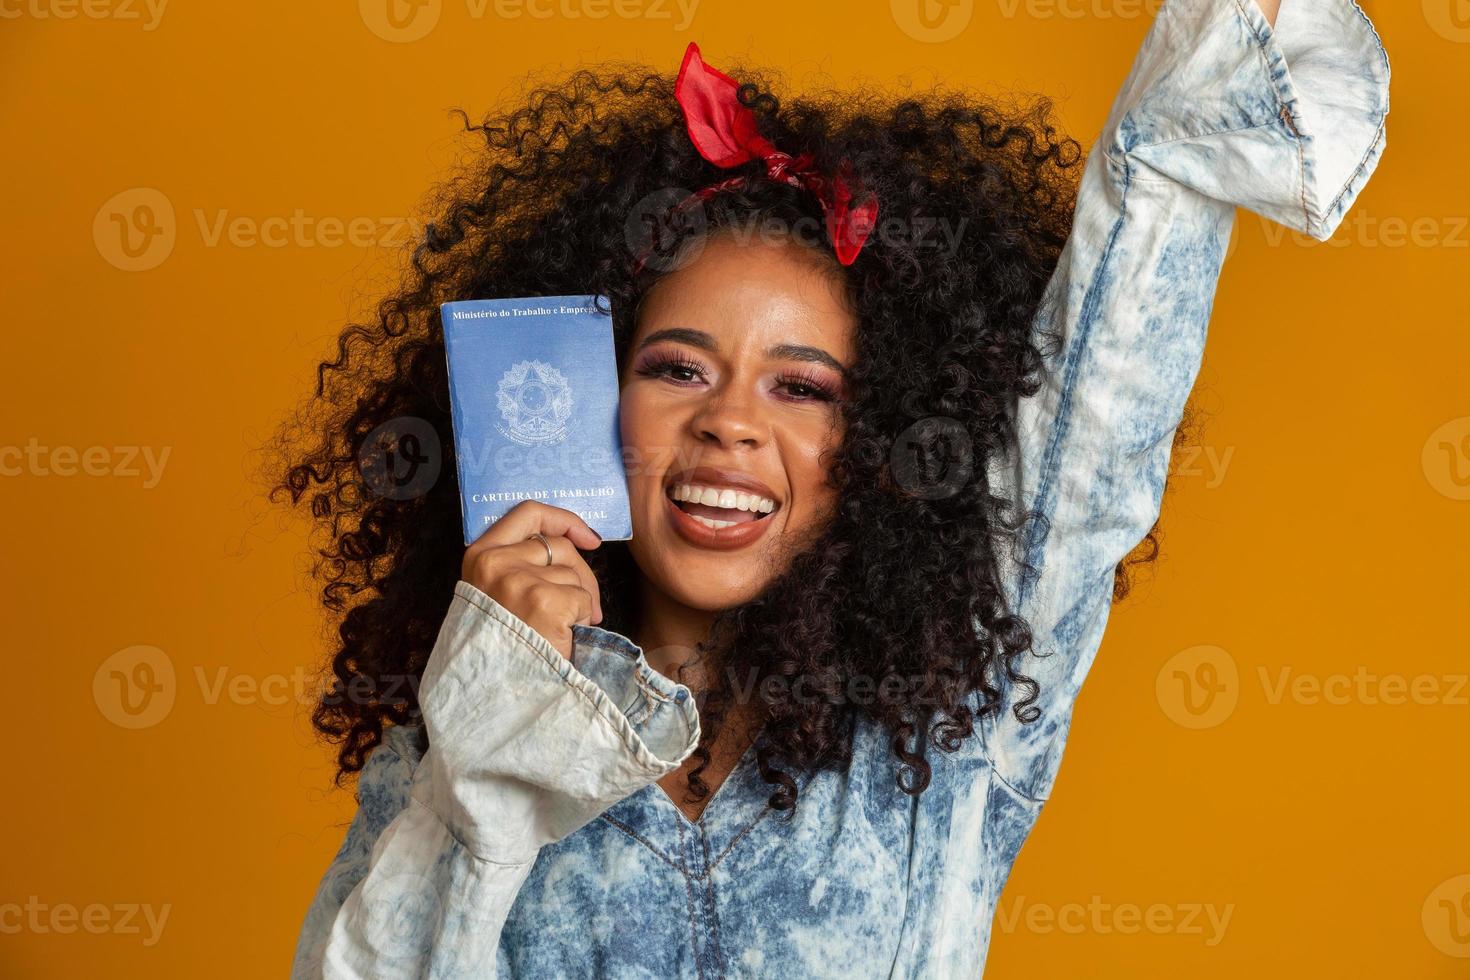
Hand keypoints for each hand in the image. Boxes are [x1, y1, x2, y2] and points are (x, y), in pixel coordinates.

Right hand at [460, 501, 604, 659]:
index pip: (528, 512)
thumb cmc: (505, 646)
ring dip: (580, 603)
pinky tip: (563, 637)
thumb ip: (520, 563)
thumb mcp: (496, 594)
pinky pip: (582, 598)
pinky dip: (583, 619)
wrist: (500, 695)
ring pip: (573, 574)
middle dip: (581, 574)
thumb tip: (577, 540)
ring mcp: (518, 581)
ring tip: (561, 630)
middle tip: (585, 606)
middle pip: (559, 546)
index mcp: (479, 556)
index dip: (563, 519)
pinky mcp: (544, 601)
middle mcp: (495, 563)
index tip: (586, 537)